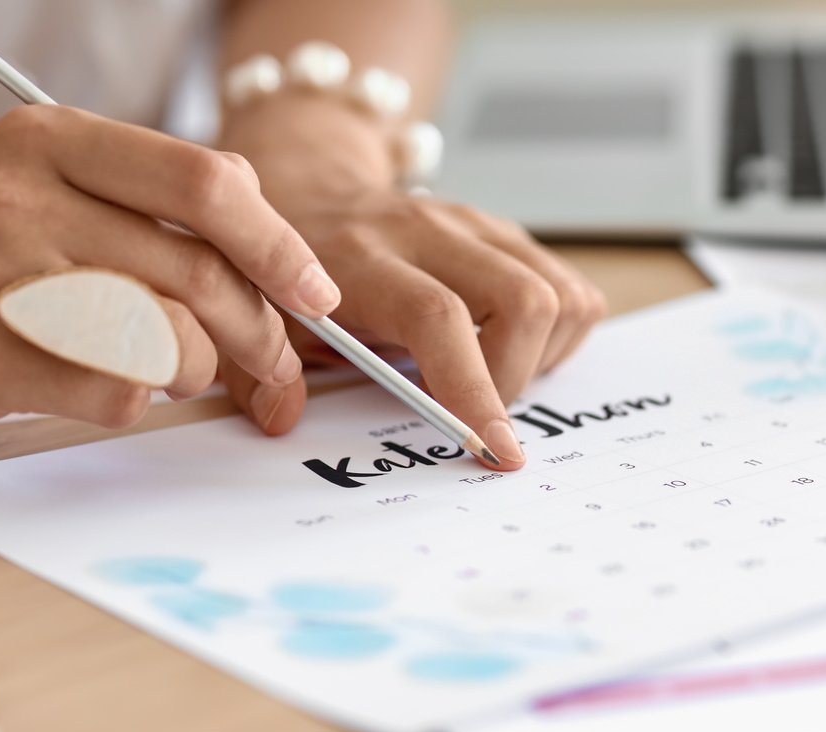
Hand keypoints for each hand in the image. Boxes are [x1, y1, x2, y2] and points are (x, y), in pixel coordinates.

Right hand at [0, 105, 340, 435]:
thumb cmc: (8, 258)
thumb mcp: (76, 199)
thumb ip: (179, 217)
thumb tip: (302, 282)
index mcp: (56, 142)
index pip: (208, 184)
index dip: (278, 247)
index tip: (314, 293)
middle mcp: (21, 197)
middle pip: (202, 273)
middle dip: (261, 334)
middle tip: (275, 364)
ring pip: (172, 339)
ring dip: (198, 370)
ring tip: (176, 369)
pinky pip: (121, 392)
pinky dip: (138, 400)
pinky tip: (112, 384)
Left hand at [219, 98, 606, 468]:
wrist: (310, 188)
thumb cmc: (287, 271)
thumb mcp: (253, 317)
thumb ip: (257, 372)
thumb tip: (282, 419)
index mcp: (362, 258)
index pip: (439, 317)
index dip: (473, 388)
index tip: (495, 449)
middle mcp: (429, 232)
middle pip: (525, 302)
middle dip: (517, 378)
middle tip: (479, 409)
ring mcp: (477, 227)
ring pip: (562, 297)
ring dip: (542, 357)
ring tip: (492, 373)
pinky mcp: (506, 233)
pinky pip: (572, 292)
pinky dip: (558, 335)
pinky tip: (510, 348)